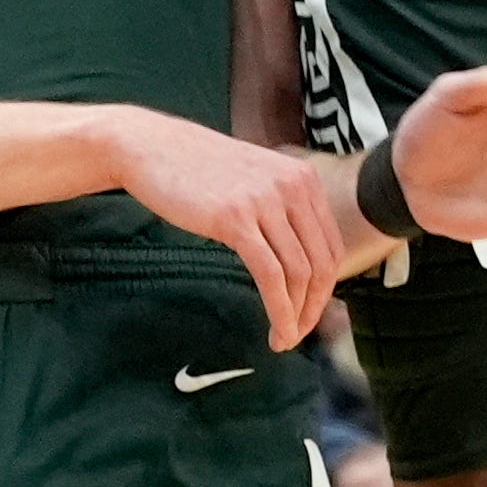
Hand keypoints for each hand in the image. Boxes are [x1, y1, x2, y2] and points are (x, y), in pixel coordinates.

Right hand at [111, 109, 350, 347]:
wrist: (154, 148)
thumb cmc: (201, 168)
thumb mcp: (256, 179)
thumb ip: (282, 210)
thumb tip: (299, 262)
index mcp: (303, 178)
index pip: (332, 247)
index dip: (325, 289)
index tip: (310, 313)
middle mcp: (292, 186)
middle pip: (322, 263)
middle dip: (314, 308)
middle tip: (298, 334)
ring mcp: (264, 201)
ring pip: (299, 273)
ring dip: (297, 316)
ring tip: (283, 339)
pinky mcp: (235, 219)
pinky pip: (270, 275)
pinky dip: (279, 310)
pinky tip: (274, 331)